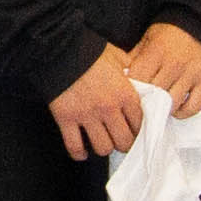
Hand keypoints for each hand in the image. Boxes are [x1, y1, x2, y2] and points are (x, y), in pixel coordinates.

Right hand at [46, 46, 148, 161]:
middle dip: (124, 144)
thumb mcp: (117, 56)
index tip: (136, 131)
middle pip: (124, 141)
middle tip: (121, 140)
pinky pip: (74, 146)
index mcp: (124, 94)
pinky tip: (83, 152)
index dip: (140, 130)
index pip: (140, 123)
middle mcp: (109, 109)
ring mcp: (87, 116)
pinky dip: (79, 153)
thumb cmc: (89, 50)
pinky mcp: (66, 119)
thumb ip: (129, 69)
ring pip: (103, 147)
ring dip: (104, 147)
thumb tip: (135, 76)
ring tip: (102, 143)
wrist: (59, 48)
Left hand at [124, 21, 200, 117]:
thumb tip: (122, 77)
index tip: (130, 92)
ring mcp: (192, 74)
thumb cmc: (170, 32)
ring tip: (158, 105)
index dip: (131, 87)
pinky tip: (176, 108)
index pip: (138, 78)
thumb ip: (135, 57)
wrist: (199, 23)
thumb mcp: (148, 38)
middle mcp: (175, 64)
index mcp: (157, 51)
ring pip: (172, 103)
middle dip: (145, 99)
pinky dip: (182, 112)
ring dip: (163, 107)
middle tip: (142, 102)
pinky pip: (193, 107)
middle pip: (154, 93)